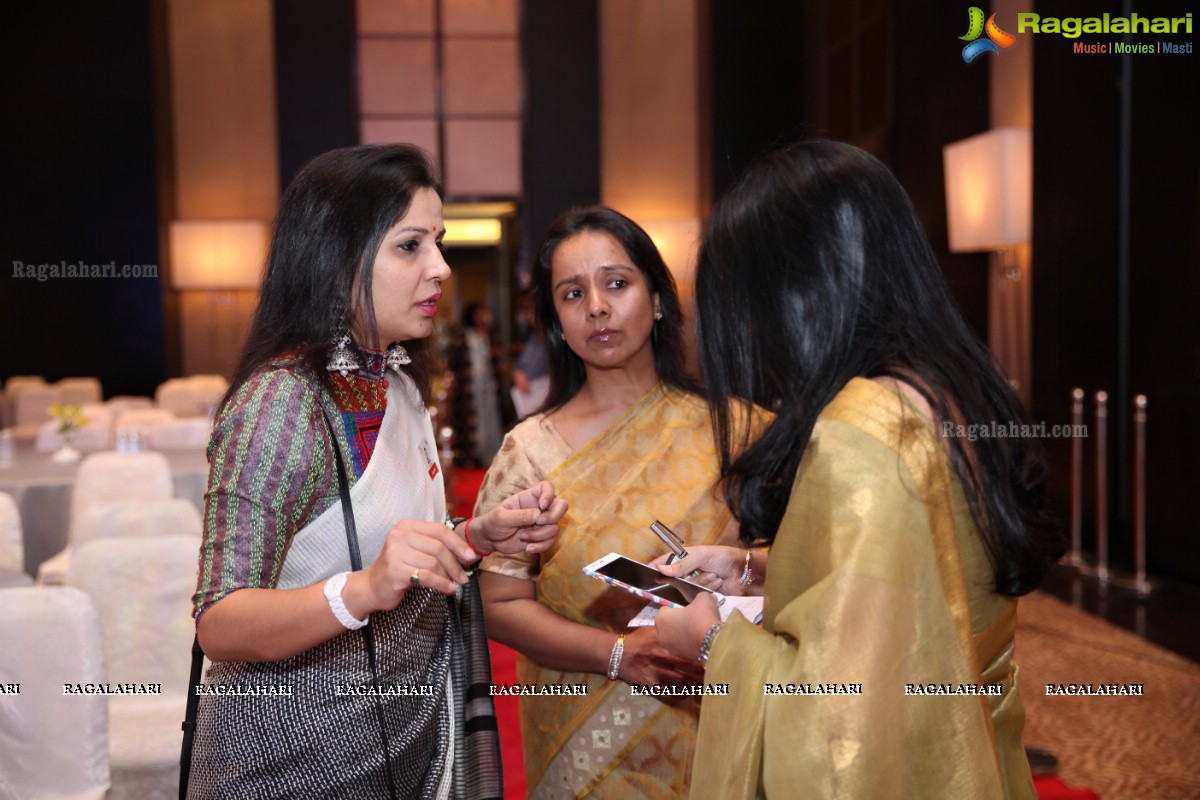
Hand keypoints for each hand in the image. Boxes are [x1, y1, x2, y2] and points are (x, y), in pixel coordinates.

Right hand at [356, 520, 476, 611]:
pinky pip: (426, 576)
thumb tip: (467, 553)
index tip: (470, 556)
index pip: (440, 530)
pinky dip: (441, 584)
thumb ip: (435, 547)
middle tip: (464, 577)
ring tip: (455, 584)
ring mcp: (395, 552)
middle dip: (455, 564)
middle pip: (438, 547)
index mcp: (407, 526)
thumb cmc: (398, 569)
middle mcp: (399, 535)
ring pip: (433, 563)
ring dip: (448, 576)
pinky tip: (448, 589)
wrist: (371, 587)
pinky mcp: (395, 570)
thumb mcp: (415, 551)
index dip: (458, 544)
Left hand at [474, 481, 567, 554]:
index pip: (547, 487)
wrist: (489, 540)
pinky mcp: (540, 537)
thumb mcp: (501, 517)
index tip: (542, 505)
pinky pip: (550, 541)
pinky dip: (541, 546)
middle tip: (538, 522)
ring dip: (540, 535)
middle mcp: (538, 508)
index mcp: (529, 497)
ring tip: (523, 537)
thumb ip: (518, 515)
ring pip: (555, 527)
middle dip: (553, 516)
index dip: (549, 494)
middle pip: (561, 506)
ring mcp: (541, 523)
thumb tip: (538, 515)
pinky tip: (528, 548)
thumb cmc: (493, 522)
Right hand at [614, 626, 704, 686]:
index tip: (713, 655)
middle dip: (701, 670)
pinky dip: (677, 695)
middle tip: (714, 673)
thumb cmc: (637, 640)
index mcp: (664, 642)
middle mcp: (662, 657)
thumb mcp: (651, 630)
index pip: (687, 648)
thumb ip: (667, 629)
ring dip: (693, 683)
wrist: (617, 653)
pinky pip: (666, 692)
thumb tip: (684, 623)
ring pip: (680, 680)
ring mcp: (656, 671)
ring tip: (706, 686)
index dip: (700, 653)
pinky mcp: (650, 683)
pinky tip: (686, 695)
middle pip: (687, 666)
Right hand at [652, 545, 747, 594]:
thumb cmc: (724, 558)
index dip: (655, 567)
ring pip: (686, 589)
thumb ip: (682, 563)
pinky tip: (717, 582)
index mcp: (684, 557)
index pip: (664, 562)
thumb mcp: (702, 555)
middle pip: (673, 579)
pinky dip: (707, 589)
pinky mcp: (702, 595)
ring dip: (701, 582)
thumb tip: (662, 569)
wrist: (744, 573)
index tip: (647, 573)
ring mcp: (694, 583)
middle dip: (682, 579)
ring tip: (714, 575)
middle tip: (693, 575)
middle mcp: (687, 571)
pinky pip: (696, 596)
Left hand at [655, 592, 721, 662]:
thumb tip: (709, 597)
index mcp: (661, 618)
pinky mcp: (679, 656)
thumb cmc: (702, 617)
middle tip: (691, 618)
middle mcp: (660, 634)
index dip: (676, 608)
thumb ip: (701, 596)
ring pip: (673, 636)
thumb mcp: (703, 598)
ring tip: (696, 630)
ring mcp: (669, 647)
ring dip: (681, 633)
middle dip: (676, 621)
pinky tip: (698, 640)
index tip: (687, 609)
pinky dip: (687, 643)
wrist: (712, 642)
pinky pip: (681, 646)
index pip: (665, 609)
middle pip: (667, 624)